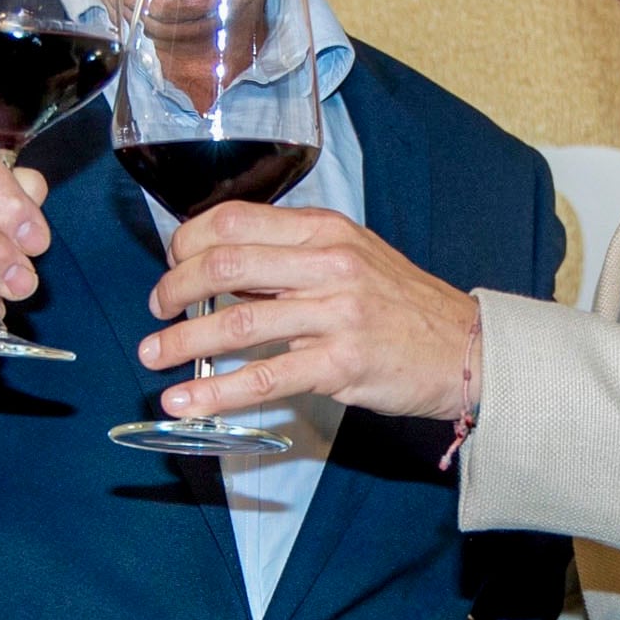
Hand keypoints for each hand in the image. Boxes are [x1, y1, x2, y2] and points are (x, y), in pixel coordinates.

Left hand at [140, 203, 480, 422]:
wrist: (466, 348)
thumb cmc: (403, 307)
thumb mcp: (352, 259)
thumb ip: (292, 259)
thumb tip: (223, 271)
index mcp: (325, 230)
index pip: (236, 218)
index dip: (188, 240)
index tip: (171, 264)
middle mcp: (328, 263)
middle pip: (225, 264)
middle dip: (174, 289)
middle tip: (157, 310)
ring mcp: (336, 314)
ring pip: (237, 323)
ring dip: (182, 342)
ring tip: (153, 357)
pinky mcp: (341, 364)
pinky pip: (264, 378)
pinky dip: (215, 391)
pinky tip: (185, 400)